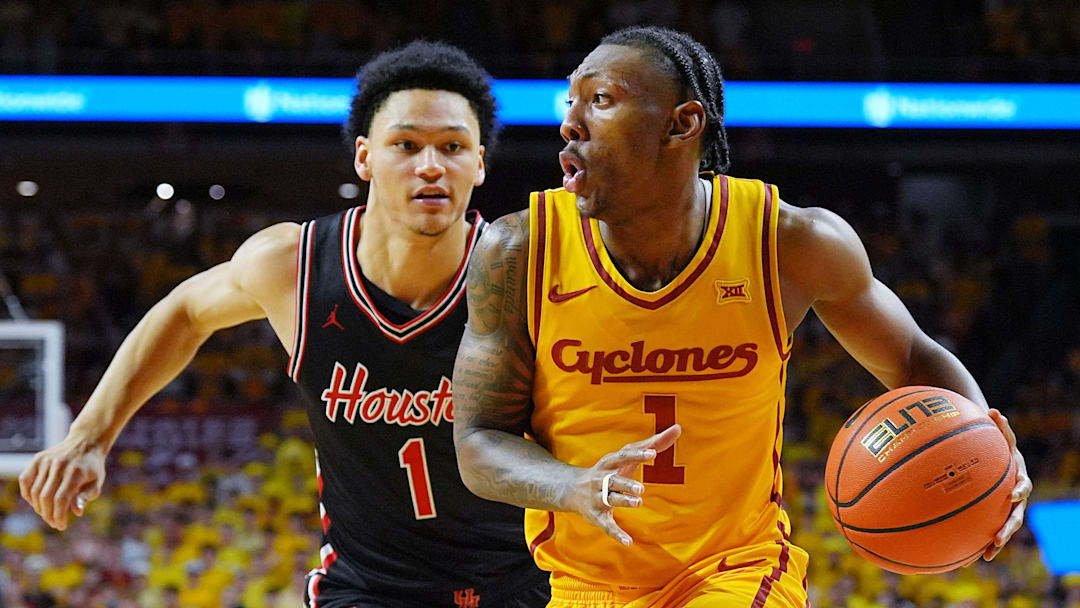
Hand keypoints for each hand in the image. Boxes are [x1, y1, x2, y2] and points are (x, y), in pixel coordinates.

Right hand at [17, 435, 106, 530]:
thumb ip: (87, 496)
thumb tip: (77, 512)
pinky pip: (25, 479)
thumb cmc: (92, 467)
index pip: (61, 499)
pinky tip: (35, 503)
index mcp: (76, 472)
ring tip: (46, 514)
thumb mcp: (97, 481)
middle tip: (53, 523)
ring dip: (38, 507)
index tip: (61, 526)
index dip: (58, 516)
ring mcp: (47, 461)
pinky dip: (27, 494)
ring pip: (35, 490)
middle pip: (46, 497)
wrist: (86, 442)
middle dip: (48, 515)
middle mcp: (60, 465)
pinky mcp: (38, 458)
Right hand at [562, 424, 681, 546]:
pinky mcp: (597, 516)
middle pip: (613, 480)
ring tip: (638, 502)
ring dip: (623, 501)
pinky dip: (617, 533)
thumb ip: (653, 444)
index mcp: (609, 463)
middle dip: (626, 484)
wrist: (571, 489)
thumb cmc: (609, 470)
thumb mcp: (626, 458)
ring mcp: (598, 498)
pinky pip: (607, 525)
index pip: (623, 456)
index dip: (637, 455)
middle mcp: (601, 479)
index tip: (652, 453)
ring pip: (610, 500)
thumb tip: (678, 428)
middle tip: (641, 488)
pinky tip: (628, 542)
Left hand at [983, 408, 1031, 560]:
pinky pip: (986, 526)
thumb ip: (996, 425)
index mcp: (1016, 474)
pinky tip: (965, 555)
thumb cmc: (990, 438)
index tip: (1013, 495)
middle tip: (998, 538)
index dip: (1019, 489)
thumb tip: (994, 410)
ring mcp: (1004, 503)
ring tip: (985, 555)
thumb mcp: (994, 431)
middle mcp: (1013, 492)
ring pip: (1003, 526)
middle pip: (1015, 513)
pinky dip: (978, 540)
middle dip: (1008, 527)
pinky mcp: (992, 510)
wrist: (990, 448)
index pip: (1022, 483)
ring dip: (997, 541)